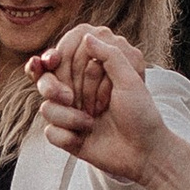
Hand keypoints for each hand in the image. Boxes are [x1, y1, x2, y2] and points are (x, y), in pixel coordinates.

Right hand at [32, 26, 164, 178]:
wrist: (143, 154)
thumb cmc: (141, 114)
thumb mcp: (130, 80)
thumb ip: (110, 56)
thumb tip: (87, 36)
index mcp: (94, 71)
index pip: (61, 56)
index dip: (55, 58)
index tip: (53, 60)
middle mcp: (78, 89)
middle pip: (46, 80)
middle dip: (56, 88)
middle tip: (70, 97)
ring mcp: (70, 112)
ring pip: (46, 107)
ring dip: (70, 116)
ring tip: (92, 122)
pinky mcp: (66, 134)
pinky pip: (50, 132)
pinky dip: (68, 136)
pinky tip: (84, 138)